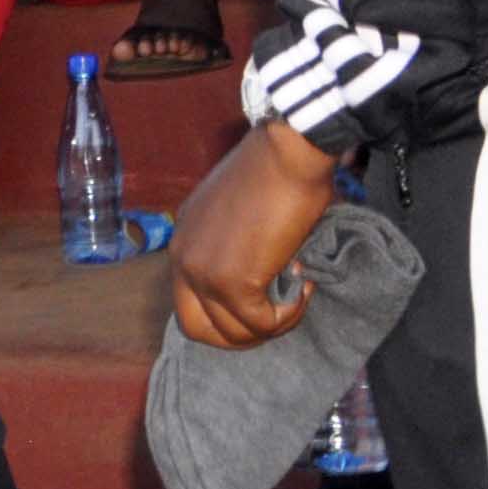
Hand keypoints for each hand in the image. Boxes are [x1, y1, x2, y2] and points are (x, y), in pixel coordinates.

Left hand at [170, 116, 339, 348]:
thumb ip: (238, 245)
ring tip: (295, 295)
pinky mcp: (232, 281)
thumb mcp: (239, 212)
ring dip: (270, 325)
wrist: (286, 151)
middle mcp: (183, 258)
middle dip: (237, 336)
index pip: (188, 299)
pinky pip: (260, 323)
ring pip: (231, 333)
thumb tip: (266, 275)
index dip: (225, 311)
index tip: (261, 297)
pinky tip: (304, 286)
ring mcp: (203, 272)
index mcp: (184, 240)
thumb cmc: (275, 171)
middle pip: (196, 329)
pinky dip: (287, 316)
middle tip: (273, 319)